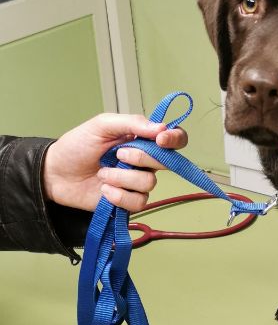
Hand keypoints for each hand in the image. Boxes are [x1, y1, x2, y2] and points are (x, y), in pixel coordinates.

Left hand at [42, 113, 187, 212]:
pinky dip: (119, 196)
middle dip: (141, 158)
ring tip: (103, 174)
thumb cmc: (77, 146)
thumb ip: (132, 123)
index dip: (175, 139)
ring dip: (123, 178)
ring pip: (149, 183)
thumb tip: (162, 127)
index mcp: (141, 139)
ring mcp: (136, 182)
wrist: (54, 174)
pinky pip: (138, 202)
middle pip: (165, 162)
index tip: (161, 139)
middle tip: (118, 155)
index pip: (174, 138)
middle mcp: (144, 161)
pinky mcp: (127, 201)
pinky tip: (104, 190)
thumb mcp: (102, 125)